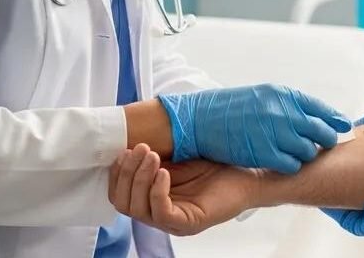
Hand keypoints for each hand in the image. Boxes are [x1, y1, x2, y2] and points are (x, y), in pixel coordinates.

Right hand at [108, 143, 256, 236]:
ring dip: (140, 179)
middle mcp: (158, 213)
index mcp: (152, 199)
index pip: (119, 195)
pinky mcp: (189, 223)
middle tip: (140, 149)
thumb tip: (127, 140)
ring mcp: (173, 222)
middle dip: (127, 173)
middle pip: (124, 203)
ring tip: (152, 155)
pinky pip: (163, 214)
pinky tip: (165, 172)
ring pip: (139, 209)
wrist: (247, 174)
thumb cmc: (214, 165)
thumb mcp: (176, 157)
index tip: (124, 150)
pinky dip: (158, 192)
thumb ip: (153, 156)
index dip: (116, 173)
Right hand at [158, 84, 351, 173]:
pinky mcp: (263, 153)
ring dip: (305, 155)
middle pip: (322, 132)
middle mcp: (282, 112)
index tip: (343, 127)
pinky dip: (291, 166)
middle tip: (321, 145)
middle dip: (325, 140)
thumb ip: (289, 106)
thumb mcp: (262, 96)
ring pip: (308, 151)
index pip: (322, 109)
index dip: (336, 121)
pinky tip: (282, 163)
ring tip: (293, 154)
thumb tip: (316, 118)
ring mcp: (274, 133)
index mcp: (283, 95)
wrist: (197, 119)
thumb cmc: (230, 109)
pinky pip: (292, 165)